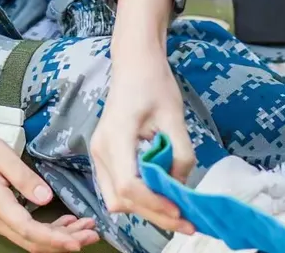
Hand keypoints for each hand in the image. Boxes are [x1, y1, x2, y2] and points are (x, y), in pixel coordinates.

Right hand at [0, 129, 99, 252]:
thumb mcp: (0, 154)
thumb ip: (24, 177)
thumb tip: (47, 198)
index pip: (29, 231)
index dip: (56, 239)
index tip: (78, 241)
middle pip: (33, 241)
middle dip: (65, 241)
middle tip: (93, 234)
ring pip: (30, 239)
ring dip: (58, 237)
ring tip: (85, 228)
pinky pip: (24, 231)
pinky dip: (46, 231)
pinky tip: (64, 224)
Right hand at [91, 60, 194, 233]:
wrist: (135, 63)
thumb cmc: (154, 83)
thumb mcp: (174, 117)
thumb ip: (180, 155)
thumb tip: (180, 188)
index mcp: (116, 136)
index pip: (129, 185)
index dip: (154, 204)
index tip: (180, 210)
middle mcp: (100, 148)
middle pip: (121, 199)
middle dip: (153, 214)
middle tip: (186, 220)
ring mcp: (98, 153)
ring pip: (117, 199)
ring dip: (145, 208)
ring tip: (175, 209)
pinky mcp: (104, 154)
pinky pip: (117, 187)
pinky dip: (138, 198)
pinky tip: (161, 195)